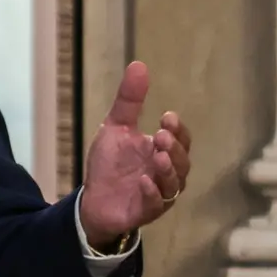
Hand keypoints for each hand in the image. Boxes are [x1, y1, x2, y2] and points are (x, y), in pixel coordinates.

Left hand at [79, 60, 192, 250]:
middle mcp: (167, 173)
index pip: (181, 139)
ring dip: (168, 169)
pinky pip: (156, 204)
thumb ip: (129, 101)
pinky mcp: (145, 211)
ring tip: (158, 156)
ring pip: (174, 183)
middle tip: (161, 135)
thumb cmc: (110, 164)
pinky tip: (143, 181)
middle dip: (175, 147)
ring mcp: (159, 194)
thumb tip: (139, 65)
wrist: (93, 199)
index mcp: (163, 152)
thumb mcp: (116, 128)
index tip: (166, 116)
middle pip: (183, 160)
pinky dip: (151, 193)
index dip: (178, 129)